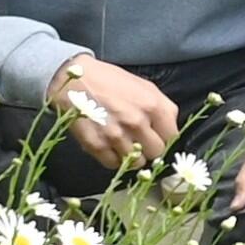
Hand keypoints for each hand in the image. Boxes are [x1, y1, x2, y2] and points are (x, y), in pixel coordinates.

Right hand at [49, 54, 182, 168]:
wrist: (73, 80)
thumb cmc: (110, 80)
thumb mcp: (145, 87)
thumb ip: (162, 108)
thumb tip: (168, 129)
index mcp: (153, 106)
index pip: (172, 137)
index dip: (164, 137)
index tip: (156, 136)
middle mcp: (137, 122)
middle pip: (155, 153)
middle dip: (149, 148)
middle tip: (139, 141)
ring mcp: (116, 135)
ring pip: (136, 163)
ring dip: (131, 156)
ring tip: (122, 143)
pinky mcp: (96, 145)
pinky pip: (113, 164)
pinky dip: (113, 158)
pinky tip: (109, 146)